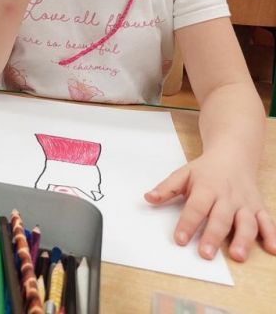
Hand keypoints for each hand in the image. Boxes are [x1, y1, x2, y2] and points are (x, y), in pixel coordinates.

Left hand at [144, 152, 275, 261]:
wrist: (233, 154)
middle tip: (205, 253)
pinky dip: (272, 235)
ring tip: (238, 256)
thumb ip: (166, 188)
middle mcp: (227, 196)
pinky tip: (273, 250)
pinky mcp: (259, 207)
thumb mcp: (183, 174)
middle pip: (221, 218)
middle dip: (213, 236)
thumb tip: (148, 198)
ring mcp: (245, 203)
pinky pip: (268, 222)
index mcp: (207, 187)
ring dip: (243, 240)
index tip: (179, 239)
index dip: (187, 223)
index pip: (196, 207)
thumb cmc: (206, 169)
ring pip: (247, 222)